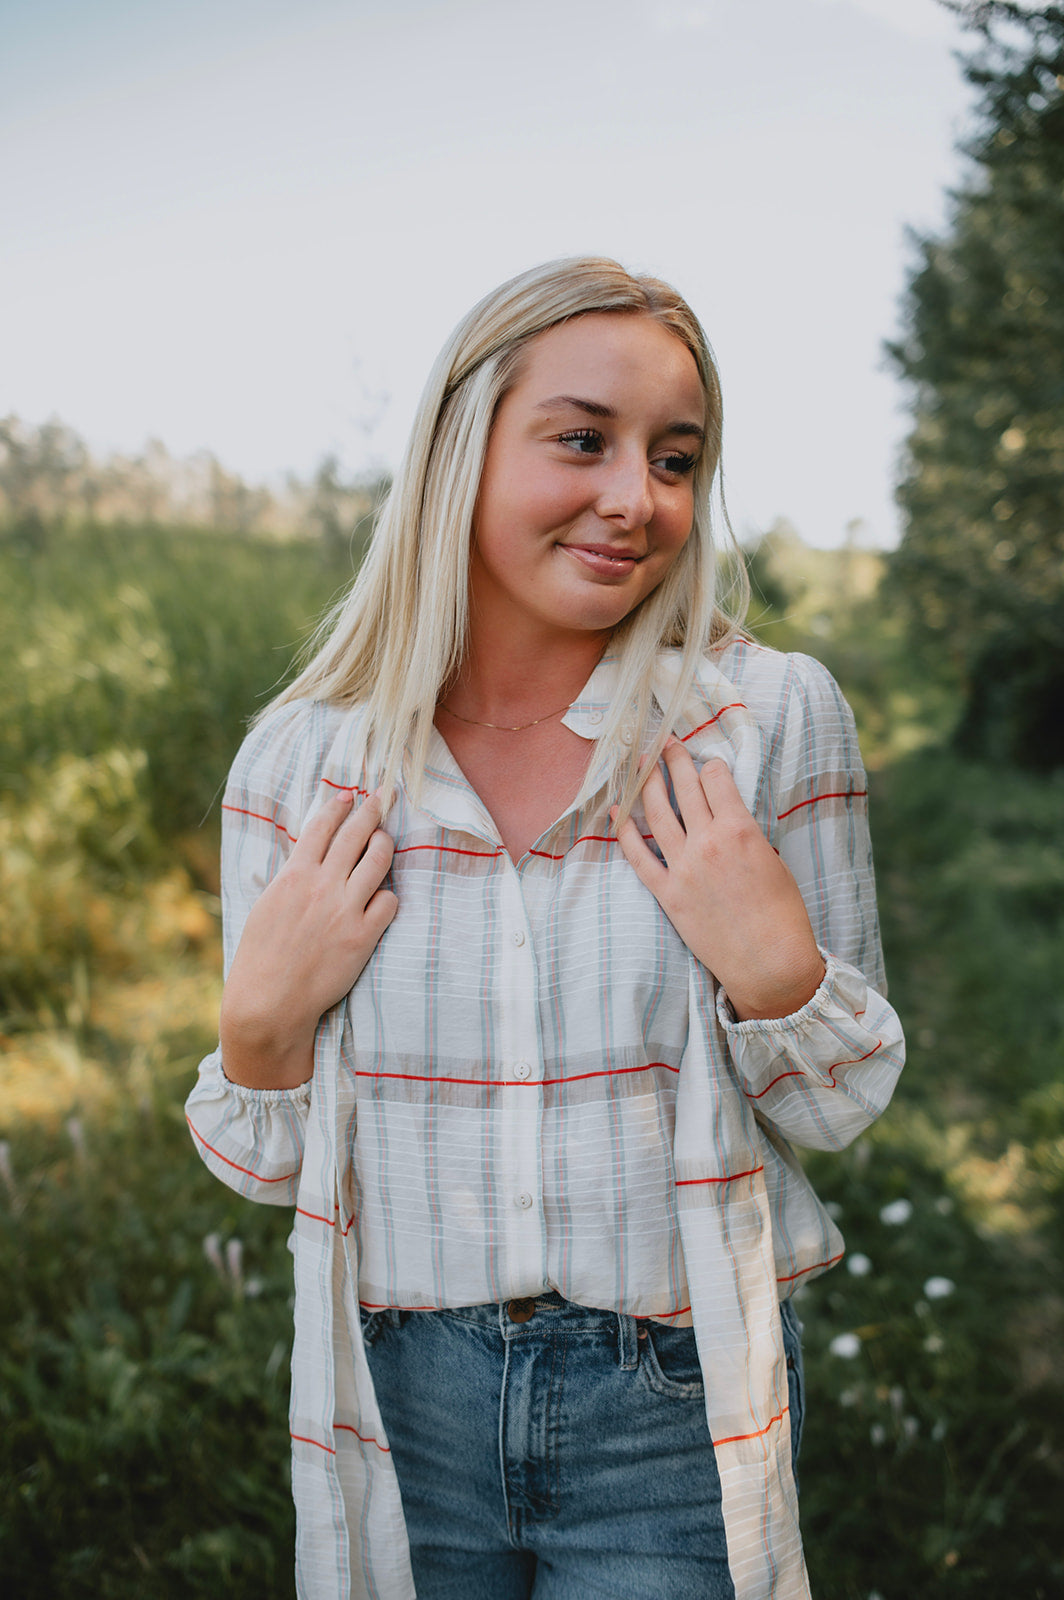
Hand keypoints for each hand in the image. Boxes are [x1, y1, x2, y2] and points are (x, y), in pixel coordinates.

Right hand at [219, 788, 397, 1087]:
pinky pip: (388, 902)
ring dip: (384, 844)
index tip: (349, 795)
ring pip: (379, 860)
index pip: (321, 826)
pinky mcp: (363, 936)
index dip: (338, 806)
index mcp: (293, 876)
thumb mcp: (266, 905)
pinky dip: (387, 897)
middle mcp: (321, 886)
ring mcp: (345, 910)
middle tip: (384, 795)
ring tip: (384, 841)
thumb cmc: (261, 956)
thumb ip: (291, 877)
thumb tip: (309, 855)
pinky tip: (381, 898)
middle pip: (355, 834)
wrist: (269, 1002)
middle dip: (372, 809)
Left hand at [612, 739, 824, 1020]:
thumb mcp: (773, 860)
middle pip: (684, 788)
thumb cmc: (783, 914)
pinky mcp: (668, 895)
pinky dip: (624, 833)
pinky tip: (615, 813)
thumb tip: (725, 816)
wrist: (770, 962)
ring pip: (656, 815)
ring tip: (642, 764)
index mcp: (740, 830)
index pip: (716, 780)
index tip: (707, 764)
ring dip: (647, 784)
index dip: (711, 767)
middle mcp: (707, 843)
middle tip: (666, 743)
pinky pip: (638, 858)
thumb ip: (746, 833)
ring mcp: (683, 869)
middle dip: (674, 760)